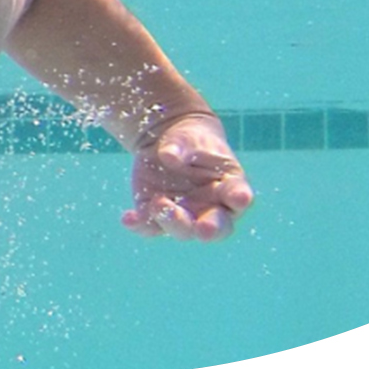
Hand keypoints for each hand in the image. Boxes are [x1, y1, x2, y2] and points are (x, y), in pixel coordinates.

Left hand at [122, 113, 253, 240]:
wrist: (168, 144)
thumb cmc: (190, 141)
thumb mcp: (188, 138)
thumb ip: (182, 147)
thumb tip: (169, 156)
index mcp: (230, 187)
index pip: (238, 195)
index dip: (240, 198)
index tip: (240, 198)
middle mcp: (211, 208)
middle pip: (215, 226)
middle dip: (210, 229)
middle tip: (203, 229)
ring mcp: (185, 215)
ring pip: (182, 230)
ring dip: (171, 221)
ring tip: (157, 204)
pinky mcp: (157, 216)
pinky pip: (149, 226)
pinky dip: (139, 225)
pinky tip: (128, 218)